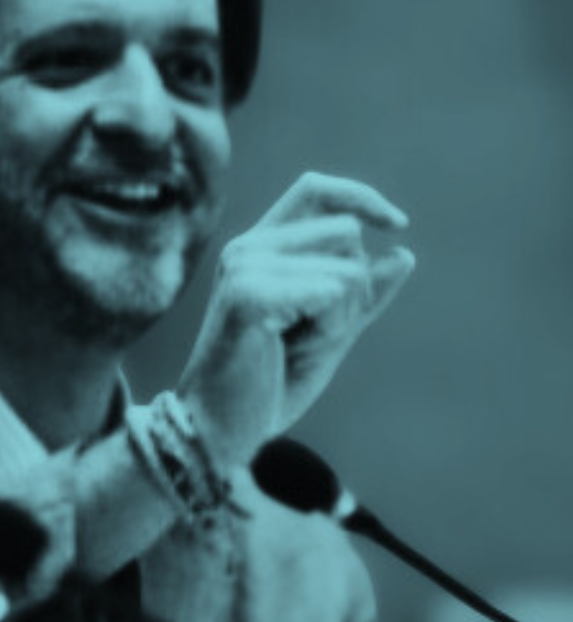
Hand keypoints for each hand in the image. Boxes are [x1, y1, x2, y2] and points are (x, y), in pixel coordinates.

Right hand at [178, 171, 414, 469]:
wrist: (220, 431)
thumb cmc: (267, 384)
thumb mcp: (329, 334)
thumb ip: (363, 294)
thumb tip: (402, 254)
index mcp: (260, 247)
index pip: (315, 190)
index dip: (362, 198)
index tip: (398, 226)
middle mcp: (248, 247)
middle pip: (346, 234)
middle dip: (355, 289)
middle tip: (313, 335)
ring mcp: (244, 267)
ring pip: (346, 270)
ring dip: (340, 318)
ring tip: (293, 347)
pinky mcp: (247, 295)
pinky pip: (331, 292)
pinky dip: (329, 328)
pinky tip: (292, 349)